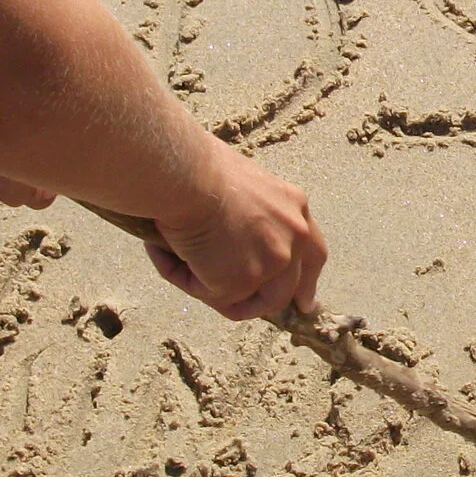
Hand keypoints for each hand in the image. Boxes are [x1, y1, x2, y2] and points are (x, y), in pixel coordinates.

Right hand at [141, 139, 326, 321]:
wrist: (187, 174)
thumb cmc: (199, 167)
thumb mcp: (242, 187)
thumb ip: (249, 218)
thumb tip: (228, 242)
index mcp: (295, 207)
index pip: (312, 252)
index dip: (306, 279)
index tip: (304, 301)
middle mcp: (295, 235)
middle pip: (292, 285)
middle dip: (279, 302)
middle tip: (258, 309)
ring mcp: (273, 261)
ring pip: (250, 299)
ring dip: (218, 292)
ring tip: (183, 268)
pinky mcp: (242, 281)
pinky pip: (209, 294)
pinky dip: (183, 278)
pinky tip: (163, 252)